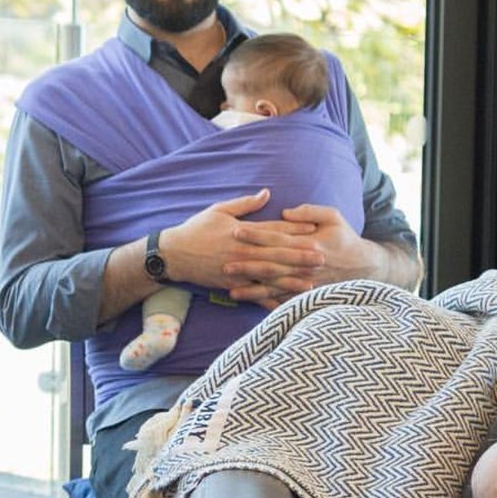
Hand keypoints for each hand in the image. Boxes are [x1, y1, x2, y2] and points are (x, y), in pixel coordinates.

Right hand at [160, 190, 320, 302]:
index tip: (314, 230)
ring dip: (291, 280)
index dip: (295, 230)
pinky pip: (255, 294)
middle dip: (300, 256)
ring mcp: (238, 271)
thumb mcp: (219, 210)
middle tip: (323, 258)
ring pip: (269, 277)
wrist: (173, 254)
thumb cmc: (197, 229)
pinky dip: (271, 300)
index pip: (273, 230)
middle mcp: (243, 252)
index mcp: (242, 232)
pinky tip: (286, 304)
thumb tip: (267, 193)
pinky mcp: (233, 285)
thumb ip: (246, 204)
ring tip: (312, 282)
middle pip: (276, 254)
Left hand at [223, 204, 387, 308]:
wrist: (365, 267)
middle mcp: (305, 264)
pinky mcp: (308, 294)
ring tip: (231, 290)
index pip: (276, 237)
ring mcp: (306, 282)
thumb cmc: (346, 238)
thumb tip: (284, 212)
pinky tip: (253, 306)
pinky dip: (268, 304)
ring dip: (253, 289)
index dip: (255, 234)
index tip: (235, 230)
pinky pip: (286, 301)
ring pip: (275, 286)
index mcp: (309, 243)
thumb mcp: (334, 217)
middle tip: (224, 263)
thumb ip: (309, 211)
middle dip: (247, 264)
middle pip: (271, 264)